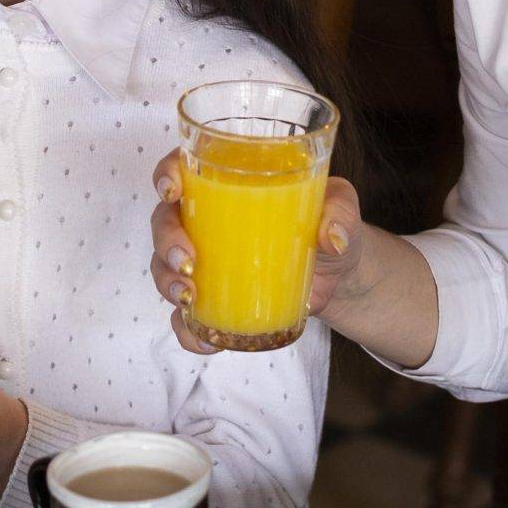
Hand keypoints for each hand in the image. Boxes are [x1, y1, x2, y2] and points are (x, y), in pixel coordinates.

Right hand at [149, 151, 362, 355]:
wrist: (340, 274)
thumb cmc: (330, 224)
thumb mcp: (342, 207)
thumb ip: (340, 212)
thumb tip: (332, 237)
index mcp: (227, 182)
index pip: (182, 168)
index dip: (166, 175)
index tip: (172, 191)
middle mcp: (206, 218)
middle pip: (165, 221)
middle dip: (167, 241)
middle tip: (188, 261)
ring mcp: (206, 260)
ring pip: (165, 266)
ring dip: (168, 282)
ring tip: (189, 298)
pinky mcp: (216, 297)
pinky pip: (187, 315)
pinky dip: (187, 328)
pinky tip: (203, 339)